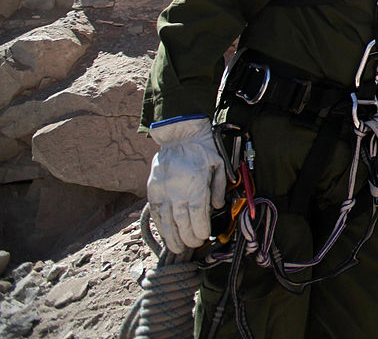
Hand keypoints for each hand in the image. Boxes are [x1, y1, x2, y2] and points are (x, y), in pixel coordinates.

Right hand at [146, 117, 226, 254]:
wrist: (180, 135)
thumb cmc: (203, 150)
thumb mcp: (218, 165)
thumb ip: (218, 188)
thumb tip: (217, 207)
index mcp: (195, 184)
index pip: (197, 214)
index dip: (200, 229)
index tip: (204, 236)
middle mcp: (177, 190)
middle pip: (181, 221)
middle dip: (187, 237)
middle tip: (192, 245)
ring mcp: (163, 190)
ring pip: (166, 220)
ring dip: (171, 237)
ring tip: (176, 248)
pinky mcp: (153, 188)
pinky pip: (155, 211)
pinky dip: (159, 224)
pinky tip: (164, 233)